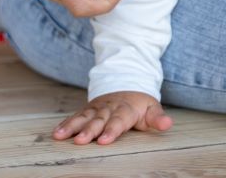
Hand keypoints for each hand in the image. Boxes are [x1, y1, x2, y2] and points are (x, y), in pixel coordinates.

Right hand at [53, 91, 172, 144]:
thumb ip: (158, 118)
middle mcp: (109, 108)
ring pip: (84, 117)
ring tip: (60, 136)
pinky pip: (76, 117)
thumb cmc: (140, 104)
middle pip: (98, 120)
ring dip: (72, 127)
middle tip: (80, 141)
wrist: (126, 83)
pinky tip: (57, 133)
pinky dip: (66, 124)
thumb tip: (168, 124)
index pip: (119, 120)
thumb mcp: (152, 108)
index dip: (112, 130)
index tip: (104, 140)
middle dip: (89, 130)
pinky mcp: (87, 110)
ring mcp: (97, 108)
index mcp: (126, 109)